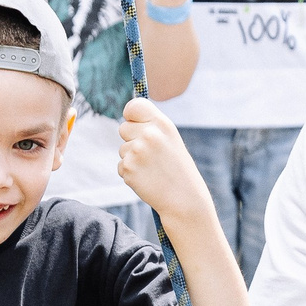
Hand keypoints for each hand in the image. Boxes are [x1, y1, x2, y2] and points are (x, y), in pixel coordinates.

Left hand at [116, 99, 210, 221]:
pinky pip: (121, 166)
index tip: (134, 123)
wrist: (184, 199)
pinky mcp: (128, 168)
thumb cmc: (177, 168)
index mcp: (162, 124)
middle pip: (123, 128)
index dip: (131, 115)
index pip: (134, 106)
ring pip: (122, 149)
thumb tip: (128, 115)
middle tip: (150, 155)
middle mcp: (149, 135)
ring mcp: (137, 151)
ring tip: (151, 169)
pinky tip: (146, 179)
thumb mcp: (170, 140)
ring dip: (132, 159)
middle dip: (131, 140)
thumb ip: (151, 126)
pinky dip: (130, 173)